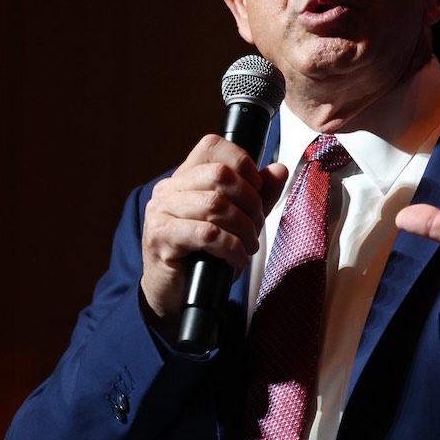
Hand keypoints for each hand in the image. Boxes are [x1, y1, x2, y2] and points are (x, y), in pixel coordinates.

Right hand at [140, 133, 288, 323]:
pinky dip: (231, 247)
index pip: (213, 146)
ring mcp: (161, 211)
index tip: (257, 188)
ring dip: (243, 229)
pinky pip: (207, 234)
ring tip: (248, 246)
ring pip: (216, 205)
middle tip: (256, 227)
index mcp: (186, 177)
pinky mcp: (161, 237)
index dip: (243, 162)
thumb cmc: (205, 253)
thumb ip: (259, 194)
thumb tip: (279, 169)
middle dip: (250, 203)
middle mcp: (169, 189)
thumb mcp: (238, 219)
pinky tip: (236, 259)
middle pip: (220, 176)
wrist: (176, 293)